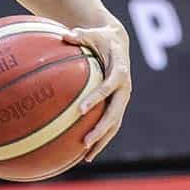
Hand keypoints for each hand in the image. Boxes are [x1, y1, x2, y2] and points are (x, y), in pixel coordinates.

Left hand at [62, 20, 132, 162]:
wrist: (119, 42)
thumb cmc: (101, 38)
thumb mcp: (92, 34)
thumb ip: (80, 35)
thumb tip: (64, 35)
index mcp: (120, 71)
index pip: (109, 87)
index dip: (97, 98)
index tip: (81, 110)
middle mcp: (125, 89)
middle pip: (115, 113)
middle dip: (101, 129)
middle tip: (85, 142)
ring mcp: (123, 99)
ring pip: (115, 124)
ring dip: (102, 140)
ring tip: (86, 156)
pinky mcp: (118, 105)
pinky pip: (111, 125)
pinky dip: (100, 139)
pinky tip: (85, 153)